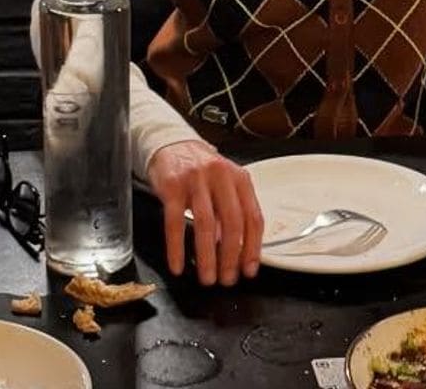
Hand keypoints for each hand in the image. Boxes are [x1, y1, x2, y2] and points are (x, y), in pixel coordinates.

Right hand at [146, 140, 262, 286]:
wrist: (172, 146)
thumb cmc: (203, 172)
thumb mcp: (225, 185)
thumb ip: (233, 212)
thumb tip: (239, 252)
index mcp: (240, 178)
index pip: (253, 217)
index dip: (253, 248)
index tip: (248, 270)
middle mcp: (221, 176)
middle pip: (232, 222)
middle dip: (231, 256)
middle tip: (227, 279)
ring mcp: (196, 179)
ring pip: (205, 224)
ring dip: (207, 256)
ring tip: (207, 277)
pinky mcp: (172, 185)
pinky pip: (174, 222)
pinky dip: (176, 248)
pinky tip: (178, 265)